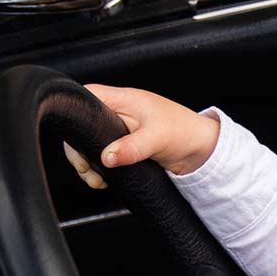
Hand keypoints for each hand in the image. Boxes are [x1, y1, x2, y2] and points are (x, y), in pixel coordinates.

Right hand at [59, 84, 221, 188]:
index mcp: (123, 99)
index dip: (75, 115)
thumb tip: (107, 157)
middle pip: (82, 125)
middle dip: (78, 150)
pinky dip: (98, 167)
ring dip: (87, 163)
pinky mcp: (123, 145)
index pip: (86, 96)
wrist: (202, 150)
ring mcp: (118, 129)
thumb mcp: (157, 139)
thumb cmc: (185, 132)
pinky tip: (103, 179)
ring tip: (96, 180)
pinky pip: (101, 154)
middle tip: (87, 170)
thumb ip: (132, 147)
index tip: (76, 142)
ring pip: (89, 143)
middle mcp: (117, 111)